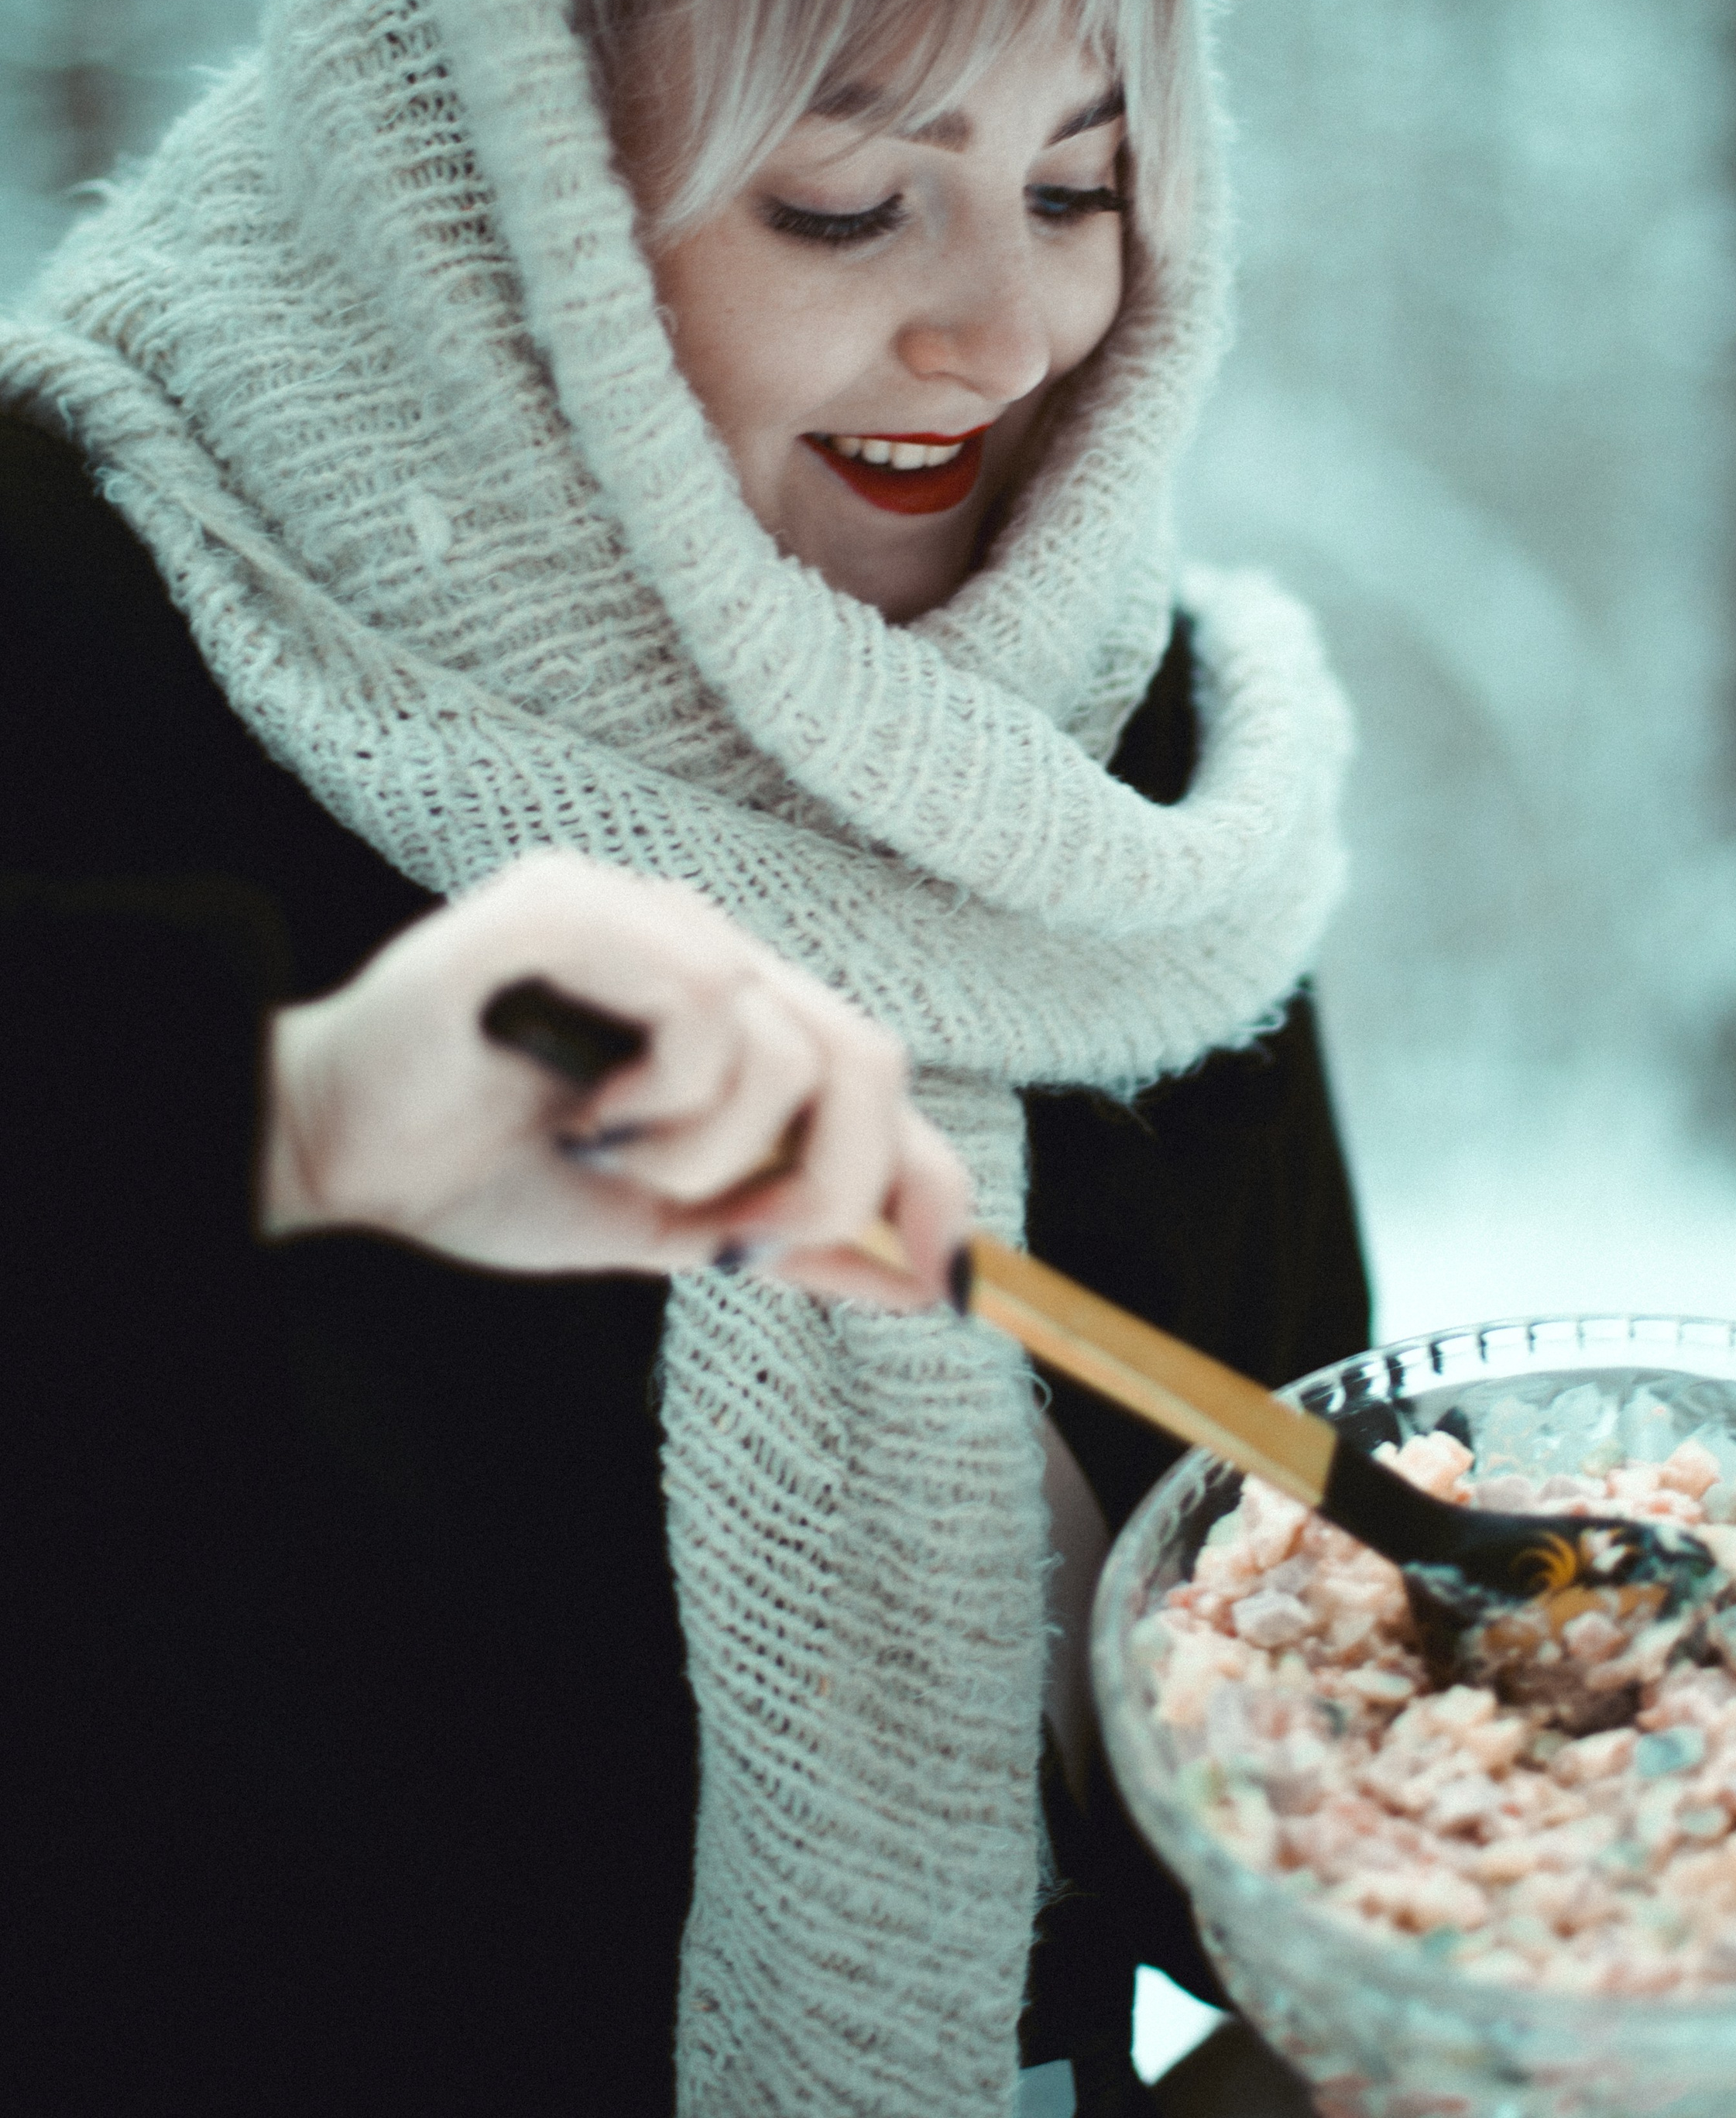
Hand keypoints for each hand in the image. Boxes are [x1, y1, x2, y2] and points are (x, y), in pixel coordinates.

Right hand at [259, 855, 965, 1306]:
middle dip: (826, 1181)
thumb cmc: (489, 1173)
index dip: (932, 1176)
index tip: (947, 1277)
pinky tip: (591, 1117)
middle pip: (865, 1055)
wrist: (339, 1159)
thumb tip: (925, 1279)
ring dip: (711, 1152)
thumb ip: (788, 1237)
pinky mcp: (566, 906)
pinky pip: (700, 997)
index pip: (875, 1075)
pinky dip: (666, 1092)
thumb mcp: (668, 1227)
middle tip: (733, 1240)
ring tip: (616, 1163)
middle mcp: (701, 943)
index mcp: (733, 1009)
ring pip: (788, 1039)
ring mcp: (637, 913)